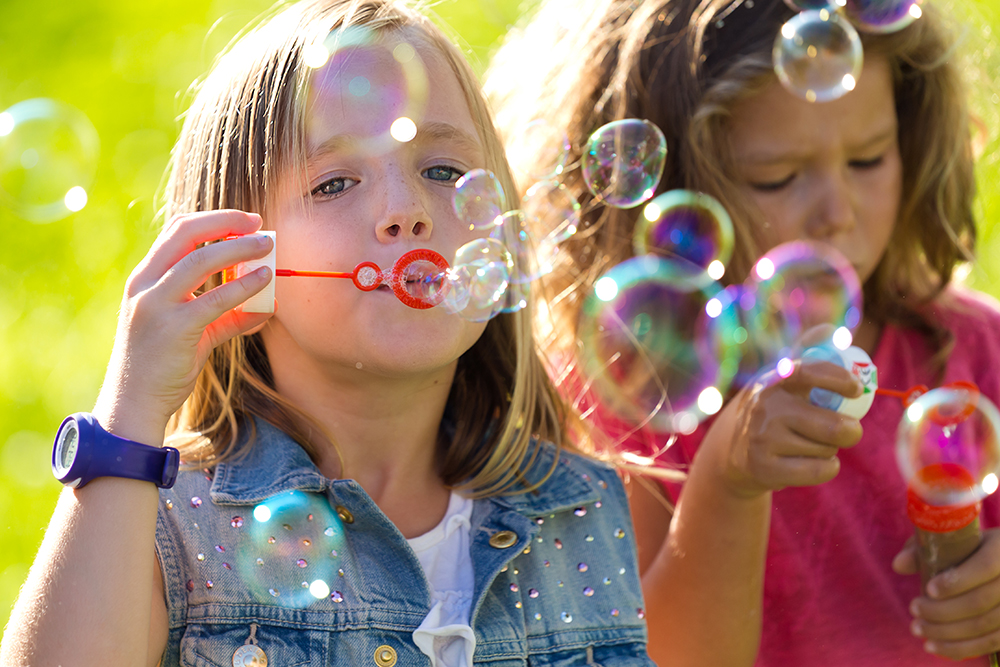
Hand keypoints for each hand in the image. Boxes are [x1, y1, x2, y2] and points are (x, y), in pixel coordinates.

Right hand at [94, 210, 274, 442]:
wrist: (134, 402)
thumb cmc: (163, 365)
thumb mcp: (194, 332)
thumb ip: (227, 316)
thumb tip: (267, 307)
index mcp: (145, 278)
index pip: (177, 231)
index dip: (213, 220)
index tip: (245, 221)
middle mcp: (145, 284)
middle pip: (185, 234)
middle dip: (225, 222)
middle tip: (258, 223)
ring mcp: (156, 305)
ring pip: (200, 261)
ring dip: (238, 248)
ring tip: (267, 247)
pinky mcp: (174, 328)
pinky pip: (214, 299)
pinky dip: (243, 285)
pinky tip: (264, 279)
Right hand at [715, 359, 864, 498]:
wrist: (732, 452)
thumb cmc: (772, 411)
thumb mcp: (780, 382)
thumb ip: (807, 355)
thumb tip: (830, 329)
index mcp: (773, 381)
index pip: (807, 373)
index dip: (837, 379)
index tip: (855, 389)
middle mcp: (765, 408)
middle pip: (831, 425)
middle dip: (851, 431)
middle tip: (850, 431)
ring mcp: (763, 439)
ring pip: (825, 449)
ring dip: (829, 449)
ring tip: (812, 444)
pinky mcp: (764, 469)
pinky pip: (818, 471)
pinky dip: (826, 468)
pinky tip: (814, 462)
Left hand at [895, 529, 999, 658]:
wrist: (995, 562)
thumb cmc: (964, 548)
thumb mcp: (947, 541)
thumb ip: (922, 550)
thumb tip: (898, 565)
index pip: (985, 566)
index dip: (957, 581)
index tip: (929, 589)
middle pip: (980, 601)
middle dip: (942, 610)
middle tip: (914, 609)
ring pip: (984, 626)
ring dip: (946, 632)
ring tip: (917, 628)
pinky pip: (989, 643)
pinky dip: (960, 648)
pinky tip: (934, 647)